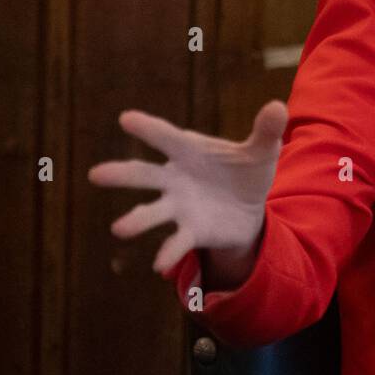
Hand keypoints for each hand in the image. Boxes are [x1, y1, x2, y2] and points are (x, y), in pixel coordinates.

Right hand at [87, 100, 288, 274]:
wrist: (249, 208)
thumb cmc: (245, 170)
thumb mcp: (262, 151)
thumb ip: (266, 131)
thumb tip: (278, 107)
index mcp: (189, 151)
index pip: (166, 137)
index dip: (148, 128)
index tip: (126, 118)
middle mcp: (175, 178)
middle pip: (144, 174)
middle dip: (121, 174)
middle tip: (96, 174)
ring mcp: (178, 206)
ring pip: (152, 212)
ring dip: (136, 219)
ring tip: (119, 228)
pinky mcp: (190, 231)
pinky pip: (176, 242)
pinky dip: (168, 252)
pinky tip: (159, 266)